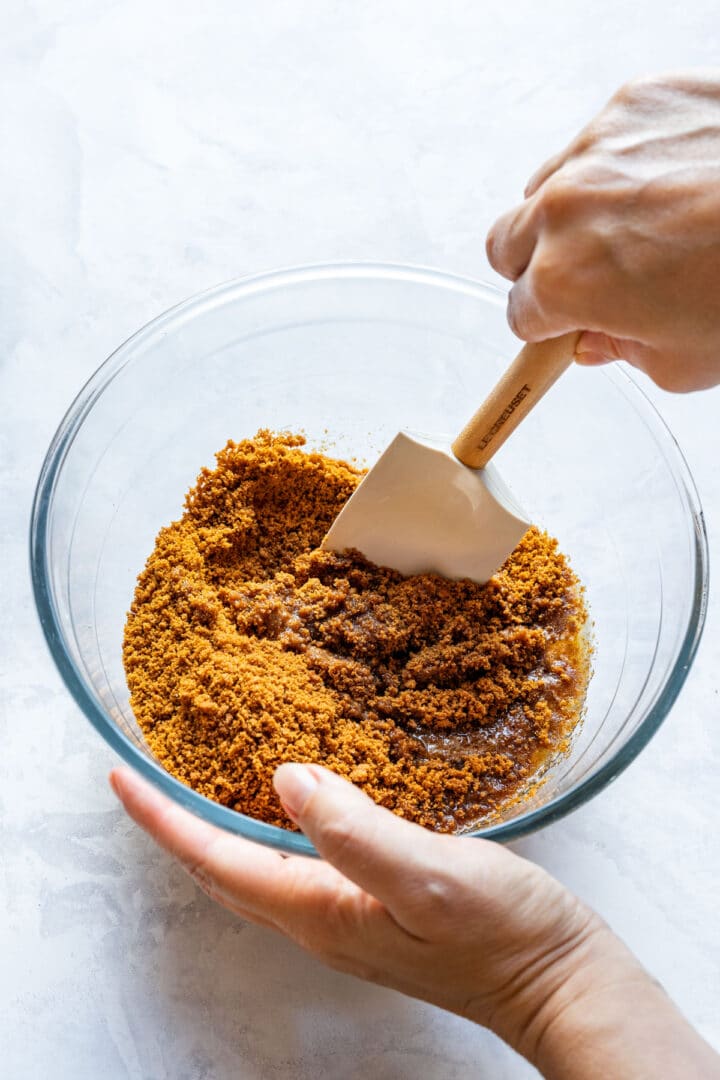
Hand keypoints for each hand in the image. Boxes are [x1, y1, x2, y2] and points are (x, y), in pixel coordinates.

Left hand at [110, 764, 718, 1077]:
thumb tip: (285, 779)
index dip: (162, 817)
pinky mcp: (373, 901)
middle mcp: (318, 917)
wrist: (557, 978)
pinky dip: (270, 825)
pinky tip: (291, 794)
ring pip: (254, 864)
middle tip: (147, 770)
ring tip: (197, 774)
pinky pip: (296, 860)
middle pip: (221, 866)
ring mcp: (345, 913)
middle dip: (174, 821)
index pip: (215, 858)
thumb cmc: (502, 934)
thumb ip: (356, 832)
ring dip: (216, 821)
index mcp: (318, 910)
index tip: (122, 772)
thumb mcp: (431, 877)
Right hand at [486, 71, 719, 391]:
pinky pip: (600, 140)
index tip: (567, 324)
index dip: (548, 325)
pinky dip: (621, 165)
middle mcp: (564, 208)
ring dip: (572, 212)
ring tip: (638, 226)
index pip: (519, 315)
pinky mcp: (637, 101)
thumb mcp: (684, 360)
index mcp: (565, 281)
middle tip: (588, 277)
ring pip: (545, 187)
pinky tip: (669, 182)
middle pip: (505, 245)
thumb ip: (622, 354)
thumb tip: (597, 341)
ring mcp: (598, 146)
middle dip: (536, 266)